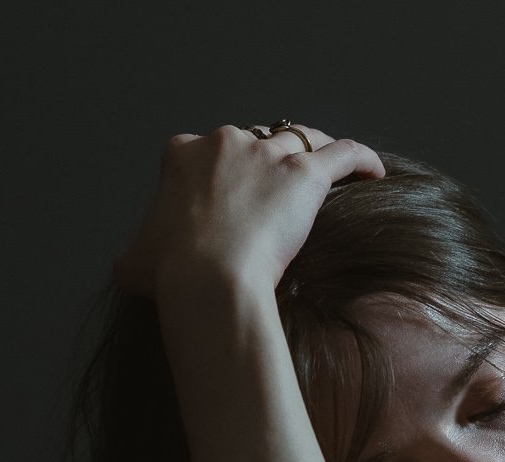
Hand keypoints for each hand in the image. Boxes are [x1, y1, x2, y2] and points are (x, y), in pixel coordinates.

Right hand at [114, 125, 383, 299]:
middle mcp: (224, 143)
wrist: (208, 281)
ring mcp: (266, 155)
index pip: (207, 151)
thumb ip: (135, 255)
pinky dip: (361, 158)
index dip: (223, 173)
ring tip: (330, 172)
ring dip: (315, 150)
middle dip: (266, 163)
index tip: (234, 199)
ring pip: (300, 138)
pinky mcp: (304, 175)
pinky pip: (343, 153)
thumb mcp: (135, 262)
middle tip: (281, 193)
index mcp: (182, 154)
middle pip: (254, 139)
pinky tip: (375, 172)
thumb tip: (129, 267)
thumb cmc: (172, 276)